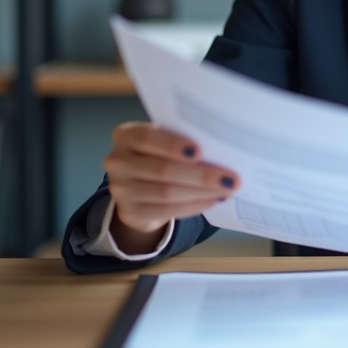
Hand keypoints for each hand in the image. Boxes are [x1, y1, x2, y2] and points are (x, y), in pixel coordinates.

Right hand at [103, 122, 240, 253]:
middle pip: (162, 170)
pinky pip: (166, 211)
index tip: (201, 152)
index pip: (147, 138)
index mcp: (125, 135)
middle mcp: (117, 161)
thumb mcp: (164, 141)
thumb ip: (183, 140)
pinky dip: (193, 206)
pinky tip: (211, 200)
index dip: (173, 145)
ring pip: (167, 192)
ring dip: (202, 193)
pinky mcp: (129, 212)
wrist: (140, 185)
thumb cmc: (160, 154)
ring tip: (227, 190)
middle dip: (201, 175)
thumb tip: (221, 149)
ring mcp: (120, 189)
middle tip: (231, 179)